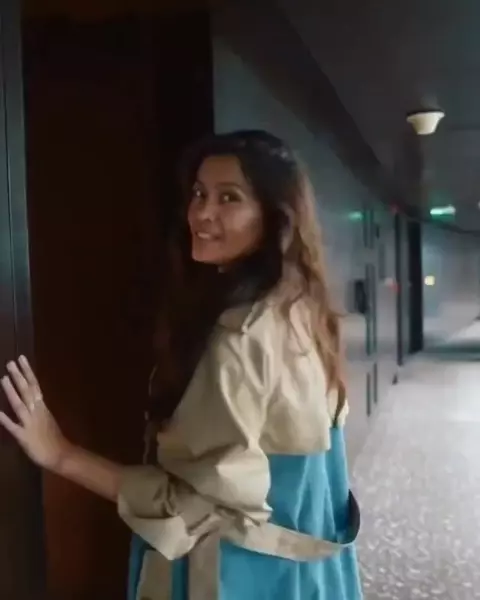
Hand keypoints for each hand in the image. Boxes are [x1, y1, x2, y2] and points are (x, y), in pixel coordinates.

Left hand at [0, 356, 70, 470]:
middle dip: (19, 376)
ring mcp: (30, 423)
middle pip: (27, 391)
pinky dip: (5, 420)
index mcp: (42, 407)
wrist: (61, 455)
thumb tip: (32, 399)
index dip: (28, 371)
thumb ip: (38, 410)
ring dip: (12, 391)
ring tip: (3, 378)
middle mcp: (37, 412)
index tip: (21, 358)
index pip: (35, 385)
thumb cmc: (54, 439)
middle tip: (11, 362)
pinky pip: (13, 427)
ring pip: (20, 404)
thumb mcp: (47, 420)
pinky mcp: (24, 436)